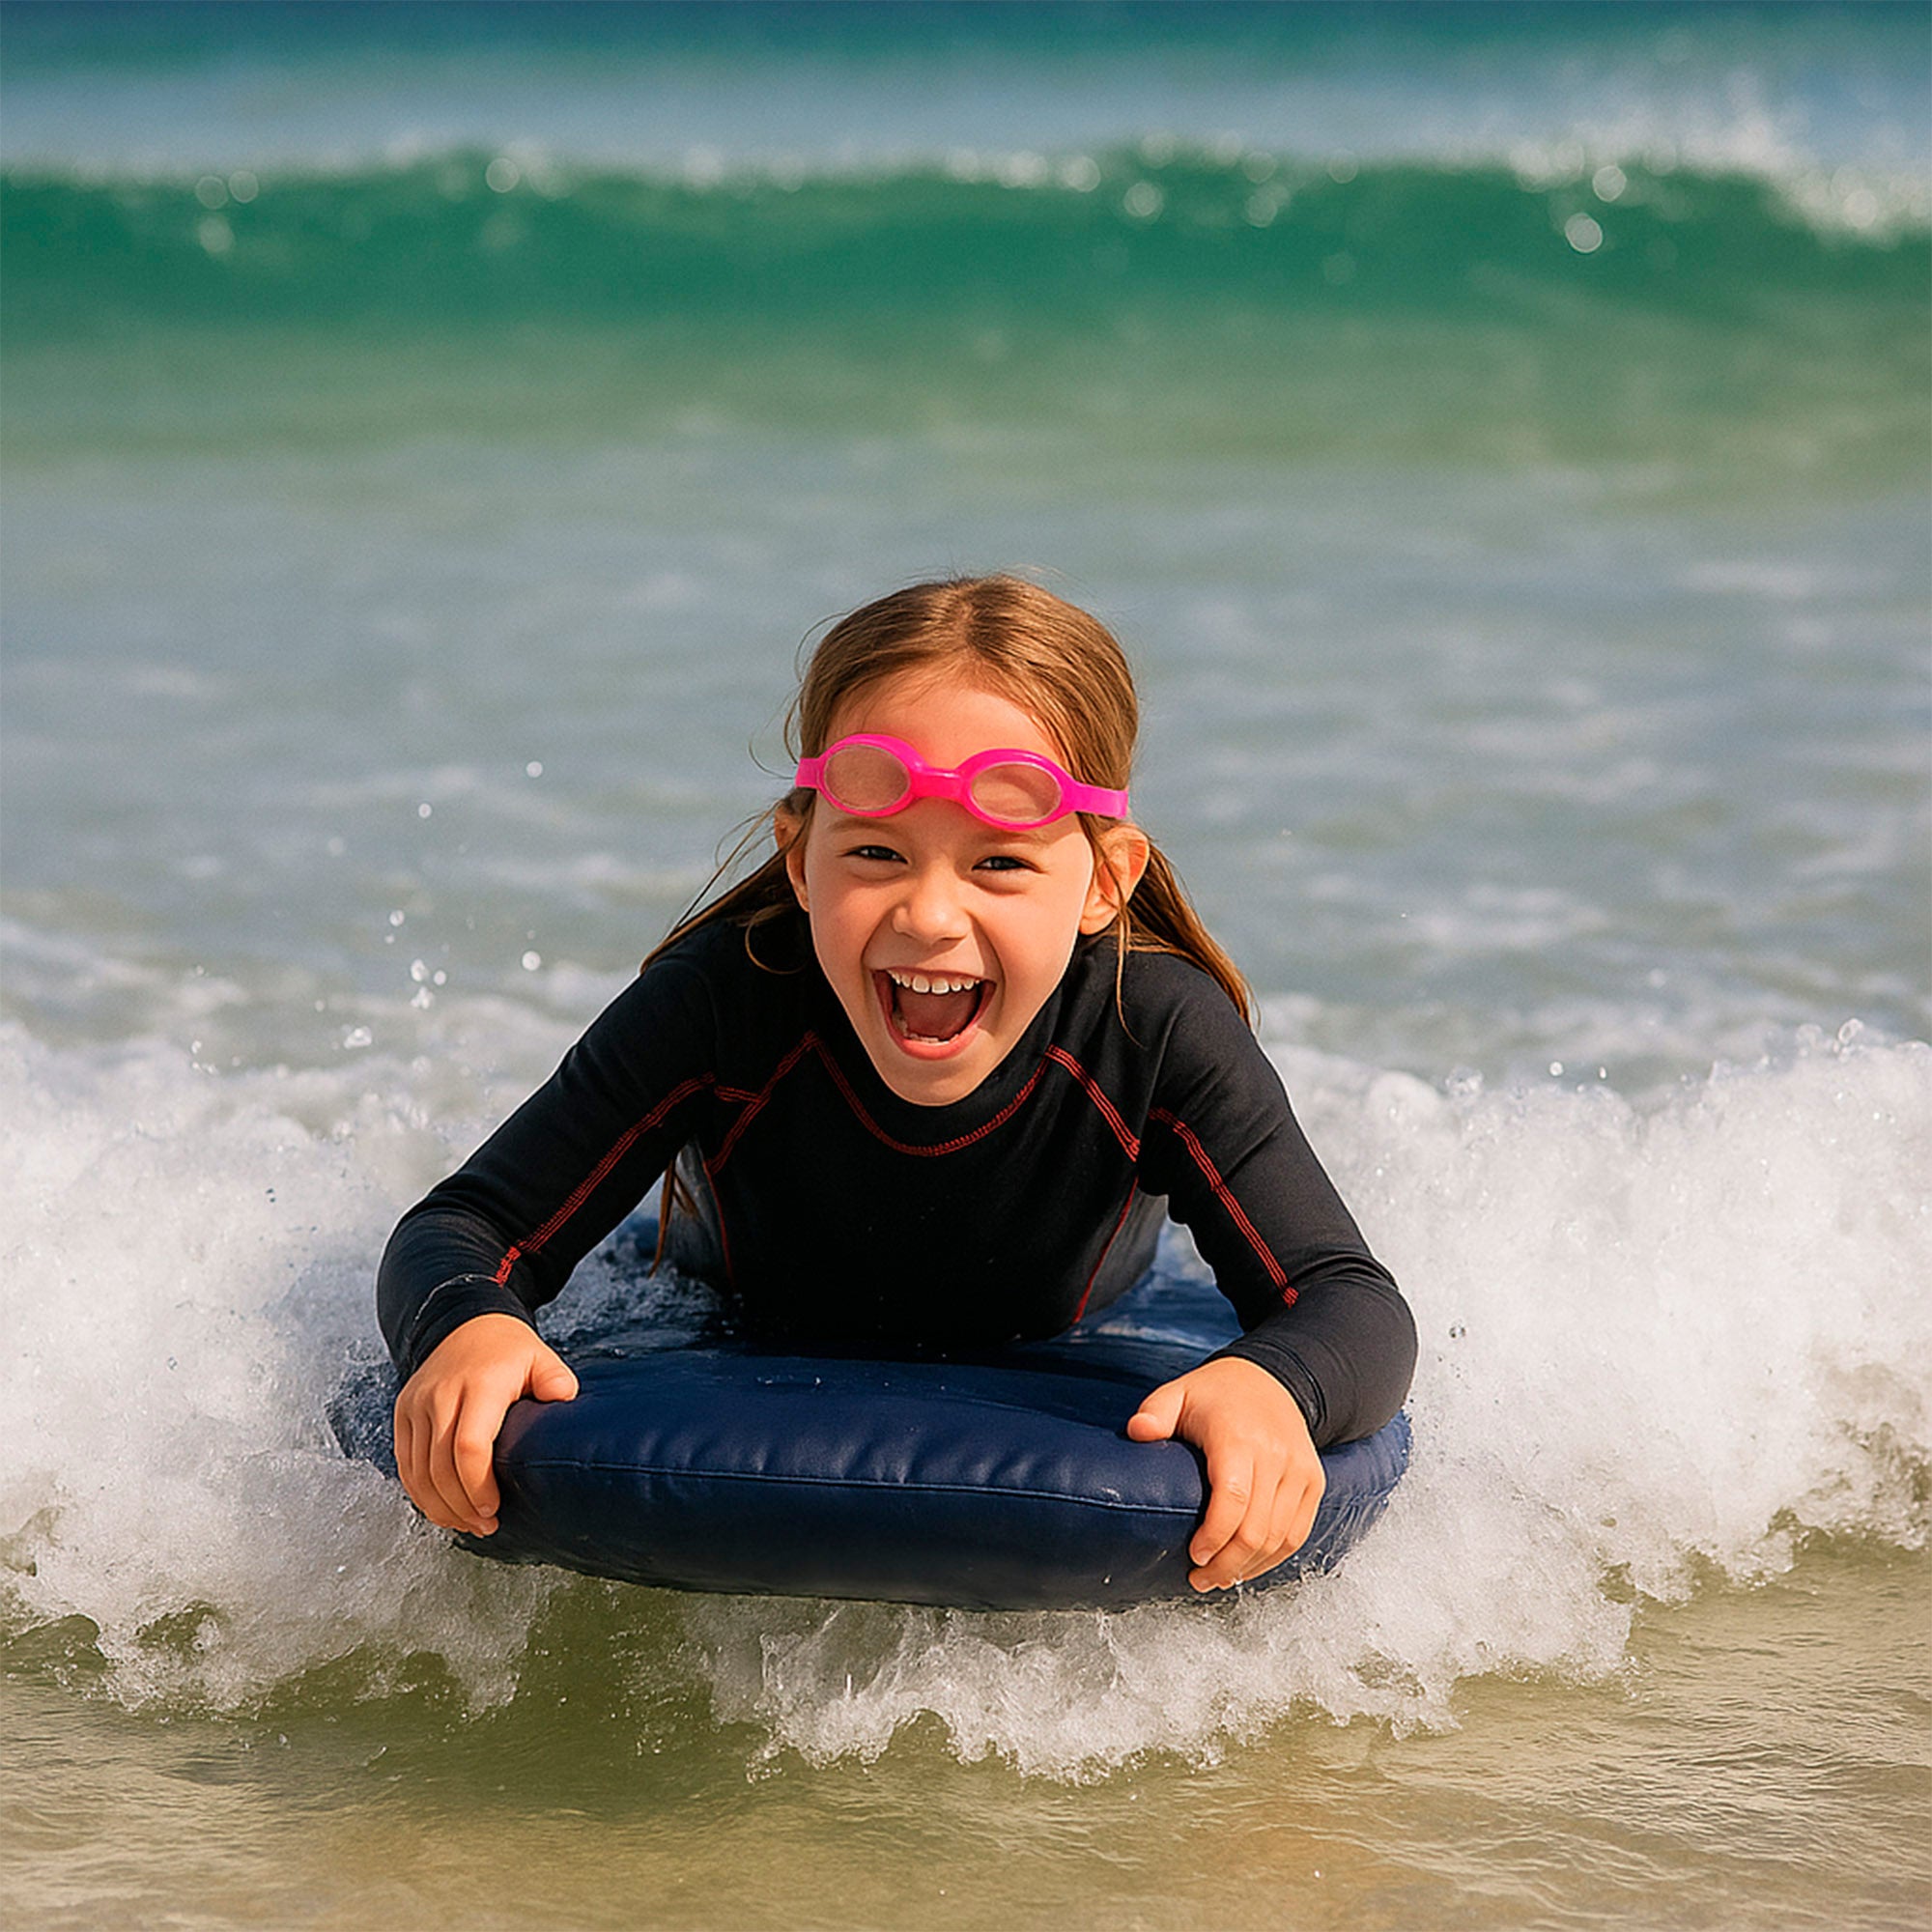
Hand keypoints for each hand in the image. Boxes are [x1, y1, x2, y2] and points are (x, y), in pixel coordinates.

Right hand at [392, 1314, 578, 1535]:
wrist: (464, 1324)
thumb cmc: (509, 1351)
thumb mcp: (540, 1358)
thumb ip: (556, 1380)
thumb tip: (565, 1400)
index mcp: (479, 1385)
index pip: (469, 1447)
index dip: (478, 1487)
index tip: (495, 1509)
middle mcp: (440, 1395)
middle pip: (440, 1468)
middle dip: (461, 1506)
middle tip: (487, 1526)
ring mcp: (416, 1404)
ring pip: (417, 1472)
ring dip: (440, 1507)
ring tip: (467, 1524)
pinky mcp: (403, 1412)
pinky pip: (405, 1464)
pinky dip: (421, 1493)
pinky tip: (443, 1508)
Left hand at [1126, 1356, 1323, 1591]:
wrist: (1272, 1378)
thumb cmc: (1216, 1394)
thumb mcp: (1179, 1393)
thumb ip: (1155, 1412)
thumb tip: (1136, 1432)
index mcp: (1238, 1435)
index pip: (1233, 1498)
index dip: (1214, 1536)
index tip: (1194, 1556)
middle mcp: (1276, 1455)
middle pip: (1257, 1528)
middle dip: (1227, 1563)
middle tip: (1198, 1578)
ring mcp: (1300, 1470)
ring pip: (1279, 1538)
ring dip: (1249, 1567)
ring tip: (1219, 1578)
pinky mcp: (1313, 1482)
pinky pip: (1297, 1533)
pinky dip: (1273, 1558)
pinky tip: (1248, 1567)